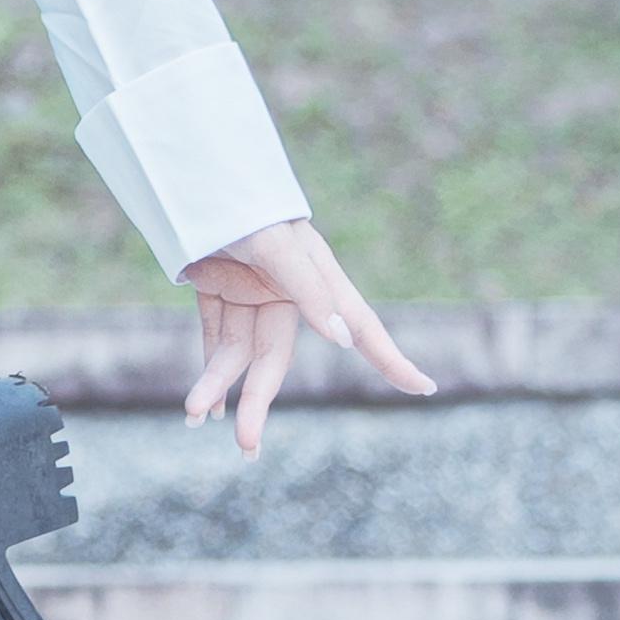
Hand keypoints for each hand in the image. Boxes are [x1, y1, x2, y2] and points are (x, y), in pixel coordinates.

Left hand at [178, 218, 437, 457]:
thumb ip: (309, 291)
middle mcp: (289, 292)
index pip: (361, 326)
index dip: (391, 358)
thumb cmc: (242, 202)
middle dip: (260, 401)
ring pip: (237, 353)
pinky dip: (210, 369)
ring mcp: (251, 292)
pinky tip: (203, 408)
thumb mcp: (275, 243)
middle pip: (277, 359)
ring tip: (196, 417)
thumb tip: (345, 339)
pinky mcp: (218, 288)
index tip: (424, 387)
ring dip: (218, 385)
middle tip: (248, 447)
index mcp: (316, 278)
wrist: (194, 172)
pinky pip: (216, 338)